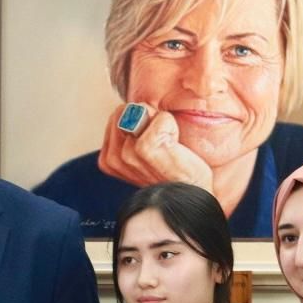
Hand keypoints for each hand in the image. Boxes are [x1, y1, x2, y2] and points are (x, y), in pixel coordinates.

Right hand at [98, 104, 213, 192]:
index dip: (141, 122)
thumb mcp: (146, 152)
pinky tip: (175, 147)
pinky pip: (160, 119)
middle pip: (126, 111)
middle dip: (148, 118)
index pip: (117, 115)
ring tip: (169, 149)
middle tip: (163, 145)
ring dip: (162, 124)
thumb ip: (132, 131)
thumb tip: (135, 108)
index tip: (154, 146)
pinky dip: (172, 126)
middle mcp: (113, 159)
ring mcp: (127, 156)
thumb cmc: (174, 173)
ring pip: (141, 113)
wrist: (193, 193)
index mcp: (109, 159)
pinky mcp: (145, 150)